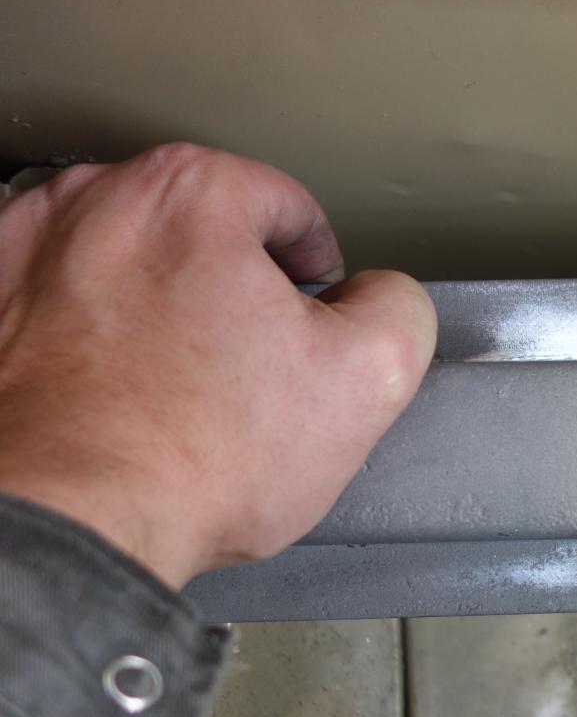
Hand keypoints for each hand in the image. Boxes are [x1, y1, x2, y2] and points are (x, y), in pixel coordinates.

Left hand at [0, 143, 435, 588]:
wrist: (69, 522)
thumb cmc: (197, 457)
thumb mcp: (370, 377)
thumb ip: (399, 307)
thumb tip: (379, 297)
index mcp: (193, 194)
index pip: (287, 207)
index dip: (315, 274)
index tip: (307, 325)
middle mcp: (94, 200)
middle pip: (201, 231)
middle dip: (230, 290)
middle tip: (245, 372)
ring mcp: (22, 251)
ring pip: (126, 265)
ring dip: (157, 311)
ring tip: (175, 391)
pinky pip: (57, 305)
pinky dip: (88, 339)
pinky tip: (114, 396)